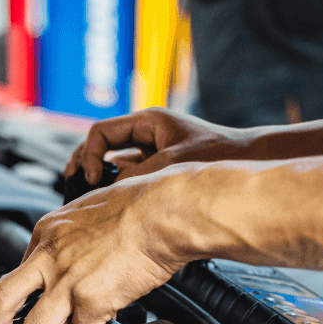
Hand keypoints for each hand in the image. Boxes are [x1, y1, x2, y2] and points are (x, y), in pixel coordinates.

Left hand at [0, 168, 198, 323]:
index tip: (23, 310)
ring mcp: (68, 280)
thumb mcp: (86, 213)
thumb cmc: (139, 206)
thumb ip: (69, 241)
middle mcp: (50, 257)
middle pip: (0, 301)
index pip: (15, 274)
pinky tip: (108, 317)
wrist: (164, 210)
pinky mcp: (91, 299)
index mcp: (47, 233)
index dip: (22, 298)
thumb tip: (67, 263)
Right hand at [65, 107, 253, 184]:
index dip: (88, 153)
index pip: (101, 132)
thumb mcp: (170, 164)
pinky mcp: (161, 170)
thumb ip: (136, 176)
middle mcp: (148, 134)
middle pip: (103, 145)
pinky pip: (131, 177)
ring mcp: (153, 152)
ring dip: (102, 177)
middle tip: (72, 181)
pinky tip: (113, 202)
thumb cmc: (219, 154)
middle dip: (85, 162)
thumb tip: (107, 192)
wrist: (249, 162)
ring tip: (87, 194)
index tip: (89, 176)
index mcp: (148, 121)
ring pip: (115, 163)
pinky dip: (119, 187)